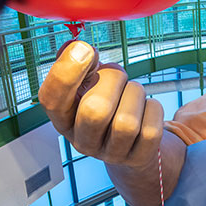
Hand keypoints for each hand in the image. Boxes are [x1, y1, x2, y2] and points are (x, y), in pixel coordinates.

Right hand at [38, 41, 163, 167]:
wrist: (132, 140)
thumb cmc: (108, 103)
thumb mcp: (88, 83)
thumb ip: (79, 63)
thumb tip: (76, 47)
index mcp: (63, 119)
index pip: (51, 100)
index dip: (66, 72)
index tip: (86, 49)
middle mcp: (82, 141)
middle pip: (95, 111)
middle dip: (112, 80)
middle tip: (118, 75)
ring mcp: (110, 154)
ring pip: (126, 123)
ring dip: (135, 94)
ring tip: (133, 93)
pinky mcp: (137, 158)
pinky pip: (150, 130)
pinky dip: (153, 110)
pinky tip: (146, 109)